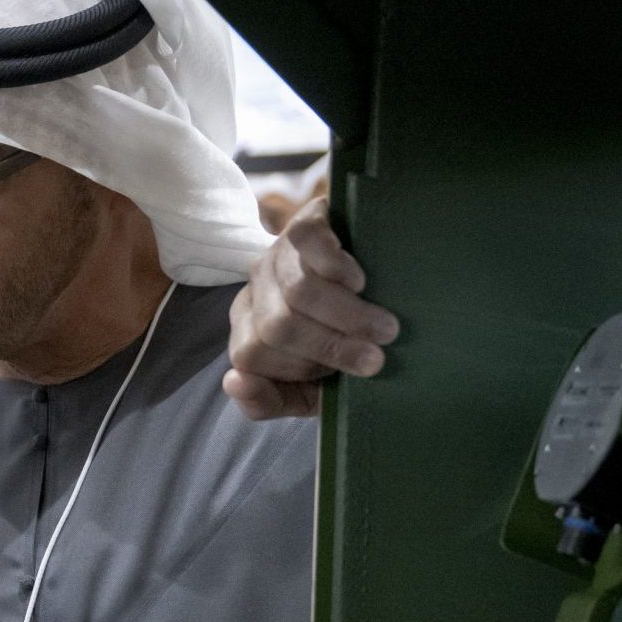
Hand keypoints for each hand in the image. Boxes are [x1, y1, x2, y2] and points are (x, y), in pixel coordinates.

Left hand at [224, 197, 399, 419]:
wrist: (380, 282)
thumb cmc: (343, 345)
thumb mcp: (306, 388)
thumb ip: (268, 399)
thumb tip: (234, 383)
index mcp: (248, 329)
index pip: (250, 356)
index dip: (301, 370)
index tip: (345, 378)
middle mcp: (256, 290)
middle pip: (277, 326)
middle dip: (331, 348)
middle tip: (376, 358)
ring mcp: (278, 254)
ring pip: (297, 290)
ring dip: (348, 315)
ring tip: (386, 328)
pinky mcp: (305, 221)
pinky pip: (307, 243)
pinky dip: (338, 267)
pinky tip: (361, 282)